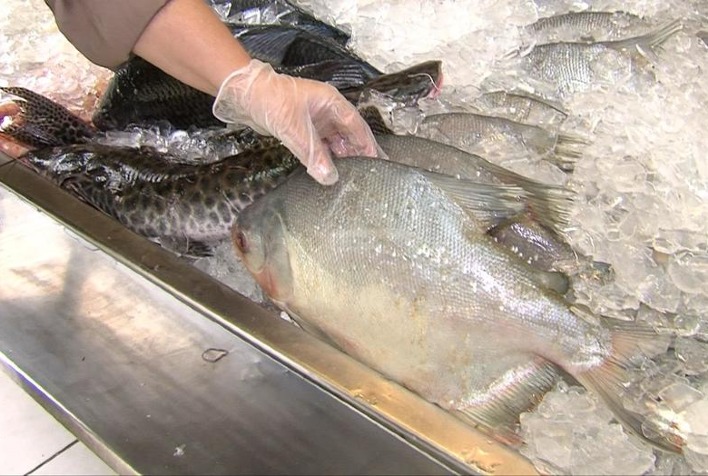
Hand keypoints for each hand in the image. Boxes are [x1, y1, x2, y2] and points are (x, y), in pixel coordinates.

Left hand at [213, 59, 377, 184]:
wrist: (245, 94)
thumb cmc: (272, 100)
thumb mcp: (295, 129)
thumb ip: (313, 154)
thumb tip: (329, 177)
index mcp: (332, 103)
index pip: (357, 127)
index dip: (368, 146)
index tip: (378, 163)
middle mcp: (327, 111)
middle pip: (349, 135)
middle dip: (358, 154)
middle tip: (369, 174)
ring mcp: (316, 120)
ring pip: (335, 142)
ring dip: (341, 158)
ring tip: (351, 176)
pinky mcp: (304, 129)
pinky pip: (320, 146)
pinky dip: (325, 158)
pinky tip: (329, 170)